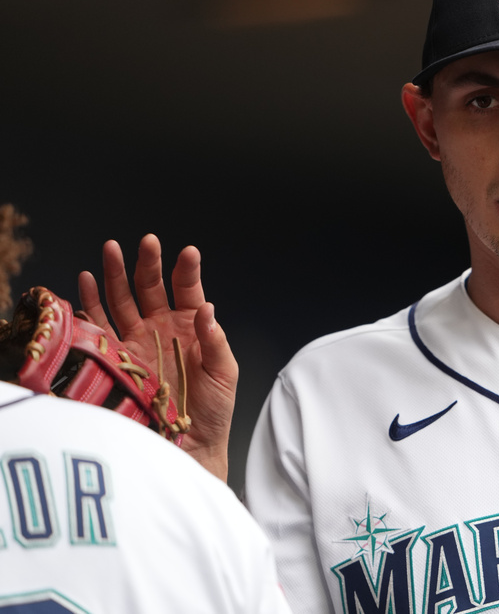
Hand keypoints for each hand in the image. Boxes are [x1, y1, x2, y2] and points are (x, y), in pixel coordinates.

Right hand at [78, 234, 235, 481]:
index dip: (187, 270)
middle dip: (147, 263)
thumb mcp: (225, 373)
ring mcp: (137, 340)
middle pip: (150, 287)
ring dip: (114, 274)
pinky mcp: (116, 357)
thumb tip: (208, 308)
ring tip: (110, 249)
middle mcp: (162, 328)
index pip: (188, 289)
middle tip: (147, 242)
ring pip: (121, 299)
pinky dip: (90, 303)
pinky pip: (99, 325)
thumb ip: (216, 340)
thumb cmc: (212, 409)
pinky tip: (85, 281)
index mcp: (192, 326)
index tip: (188, 252)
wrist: (188, 444)